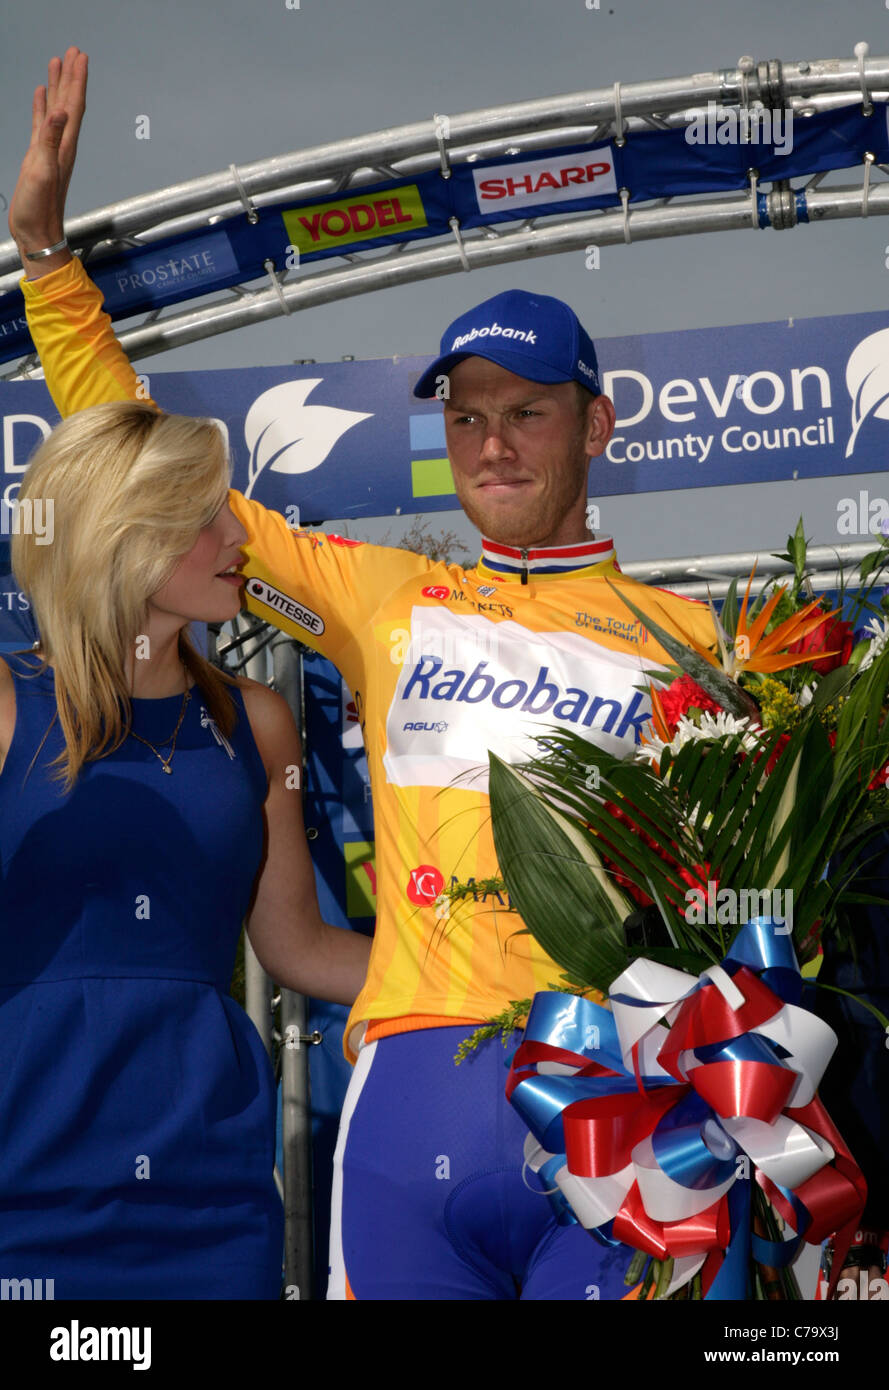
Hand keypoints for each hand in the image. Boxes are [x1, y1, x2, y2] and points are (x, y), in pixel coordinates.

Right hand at [9, 47, 87, 275]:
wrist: (36, 231)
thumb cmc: (38, 207)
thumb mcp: (42, 170)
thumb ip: (49, 139)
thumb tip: (60, 111)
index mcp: (65, 145)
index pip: (74, 105)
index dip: (77, 80)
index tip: (79, 56)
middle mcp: (62, 144)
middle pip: (69, 102)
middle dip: (71, 76)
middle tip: (73, 51)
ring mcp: (51, 149)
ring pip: (57, 109)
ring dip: (57, 87)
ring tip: (57, 64)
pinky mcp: (39, 156)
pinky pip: (42, 123)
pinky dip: (42, 107)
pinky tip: (41, 97)